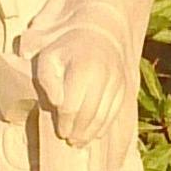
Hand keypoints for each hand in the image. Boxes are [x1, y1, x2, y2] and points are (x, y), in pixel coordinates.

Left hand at [23, 17, 129, 145]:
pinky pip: (115, 110)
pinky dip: (105, 125)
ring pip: (104, 115)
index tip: (60, 131)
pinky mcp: (123, 85)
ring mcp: (116, 81)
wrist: (99, 29)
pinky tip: (95, 134)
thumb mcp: (48, 56)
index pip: (71, 106)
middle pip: (89, 113)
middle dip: (78, 131)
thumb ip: (47, 80)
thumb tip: (57, 103)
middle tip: (69, 140)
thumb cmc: (66, 47)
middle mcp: (103, 75)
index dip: (64, 122)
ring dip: (91, 132)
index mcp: (81, 68)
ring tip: (80, 141)